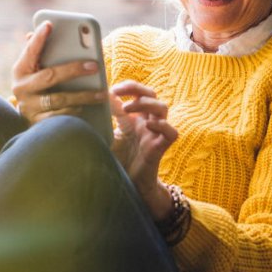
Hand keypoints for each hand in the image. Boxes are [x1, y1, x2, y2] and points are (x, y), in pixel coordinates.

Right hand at [10, 21, 105, 123]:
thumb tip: (33, 33)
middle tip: (94, 66)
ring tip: (102, 93)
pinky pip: (59, 117)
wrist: (31, 123)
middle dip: (73, 70)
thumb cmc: (39, 88)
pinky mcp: (36, 123)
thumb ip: (39, 54)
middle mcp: (21, 88)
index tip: (49, 24)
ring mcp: (28, 107)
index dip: (39, 39)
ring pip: (59, 99)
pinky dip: (74, 111)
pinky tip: (87, 108)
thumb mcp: (36, 70)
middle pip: (50, 76)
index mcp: (21, 70)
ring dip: (83, 96)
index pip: (30, 51)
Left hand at [110, 80, 177, 220]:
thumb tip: (100, 96)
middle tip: (118, 92)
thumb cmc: (118, 160)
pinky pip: (171, 132)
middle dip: (137, 89)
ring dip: (146, 104)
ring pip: (163, 108)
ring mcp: (155, 134)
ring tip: (127, 109)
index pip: (137, 92)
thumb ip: (109, 117)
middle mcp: (147, 123)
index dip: (127, 87)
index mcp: (135, 117)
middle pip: (152, 94)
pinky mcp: (160, 148)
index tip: (110, 89)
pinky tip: (148, 126)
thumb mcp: (109, 135)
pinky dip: (163, 126)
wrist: (125, 185)